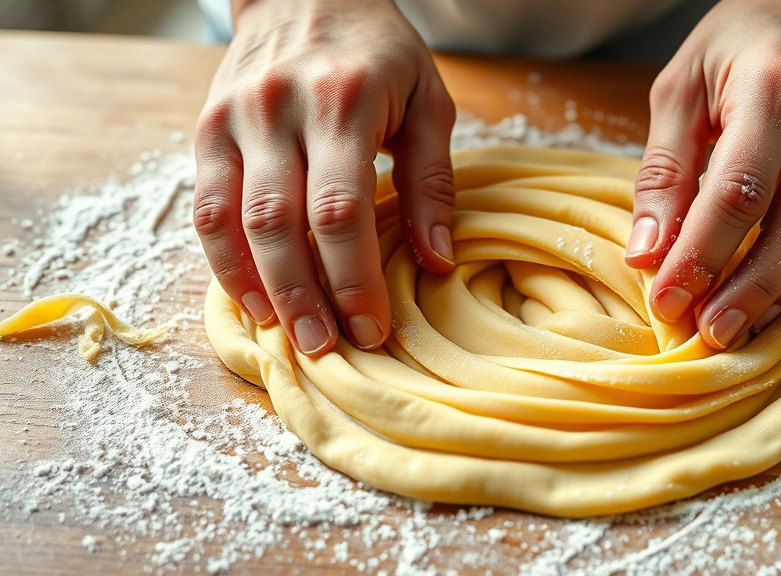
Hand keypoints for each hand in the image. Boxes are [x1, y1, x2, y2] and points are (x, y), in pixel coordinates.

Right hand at [194, 0, 455, 354]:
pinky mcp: (206, 128)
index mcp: (343, 102)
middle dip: (303, 296)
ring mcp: (233, 118)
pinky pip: (203, 207)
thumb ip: (432, 180)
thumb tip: (435, 260)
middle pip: (280, 224)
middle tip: (326, 348)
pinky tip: (251, 296)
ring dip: (258, 288)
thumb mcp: (427, 101)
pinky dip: (223, 260)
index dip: (354, 279)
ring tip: (286, 336)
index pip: (341, 210)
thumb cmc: (378, 51)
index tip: (373, 327)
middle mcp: (279, 110)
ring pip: (232, 221)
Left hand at [625, 0, 780, 348]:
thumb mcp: (682, 88)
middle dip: (744, 286)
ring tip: (737, 326)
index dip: (701, 255)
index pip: (736, 192)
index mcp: (775, 87)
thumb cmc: (742, 43)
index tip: (668, 298)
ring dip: (780, 290)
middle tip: (707, 331)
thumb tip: (648, 251)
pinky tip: (776, 297)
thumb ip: (665, 169)